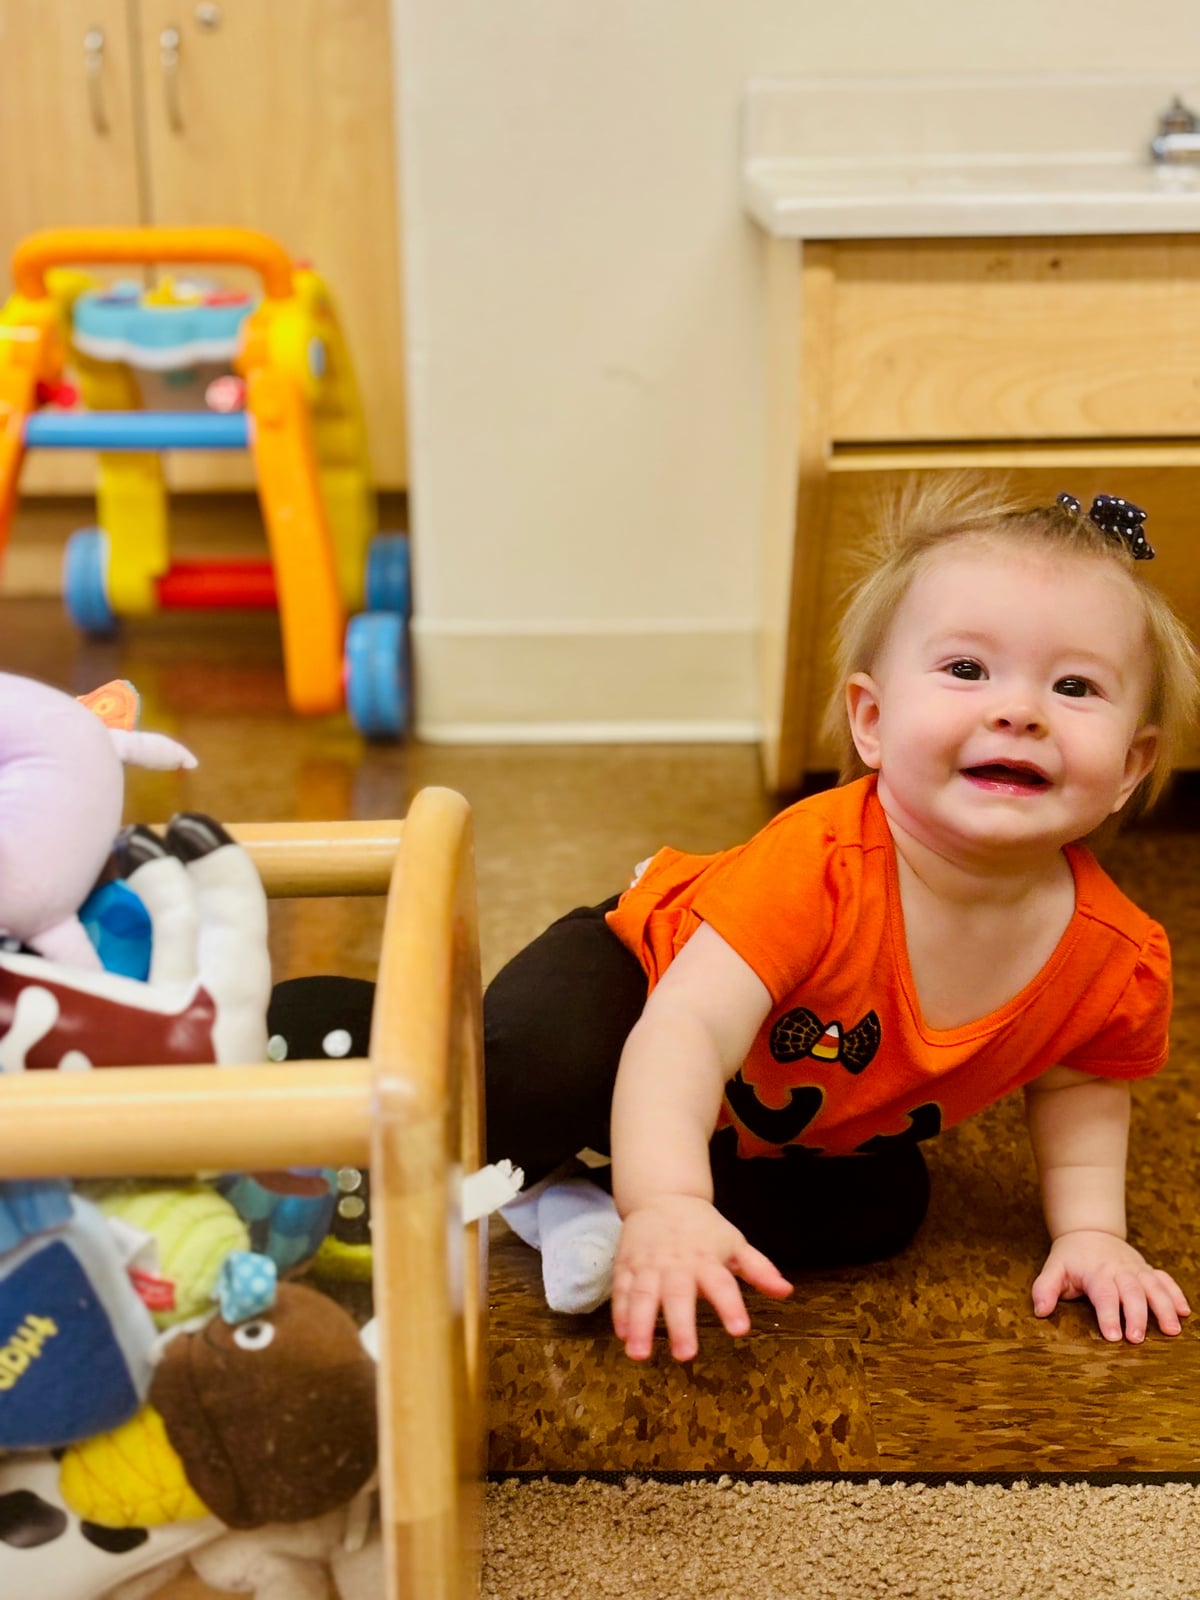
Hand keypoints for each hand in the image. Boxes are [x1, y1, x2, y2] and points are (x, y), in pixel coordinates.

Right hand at [611, 1193, 791, 1361]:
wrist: (662, 1197)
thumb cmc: (704, 1229)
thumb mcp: (735, 1244)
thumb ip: (759, 1269)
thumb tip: (786, 1291)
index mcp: (707, 1260)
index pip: (722, 1284)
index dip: (731, 1306)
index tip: (740, 1329)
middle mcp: (676, 1264)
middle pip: (678, 1294)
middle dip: (680, 1325)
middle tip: (685, 1355)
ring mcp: (648, 1265)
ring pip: (642, 1295)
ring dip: (640, 1325)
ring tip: (639, 1354)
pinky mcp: (626, 1265)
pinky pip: (621, 1290)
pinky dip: (620, 1313)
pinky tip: (622, 1335)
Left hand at [1032, 1230, 1189, 1342]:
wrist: (1089, 1230)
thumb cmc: (1070, 1257)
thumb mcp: (1053, 1269)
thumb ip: (1045, 1289)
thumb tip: (1040, 1311)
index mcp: (1096, 1273)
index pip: (1103, 1294)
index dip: (1108, 1315)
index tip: (1112, 1336)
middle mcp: (1119, 1271)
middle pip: (1132, 1293)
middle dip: (1136, 1316)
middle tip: (1137, 1339)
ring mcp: (1136, 1270)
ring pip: (1154, 1287)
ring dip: (1164, 1307)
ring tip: (1171, 1330)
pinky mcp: (1147, 1270)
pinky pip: (1165, 1280)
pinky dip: (1176, 1294)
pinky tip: (1184, 1312)